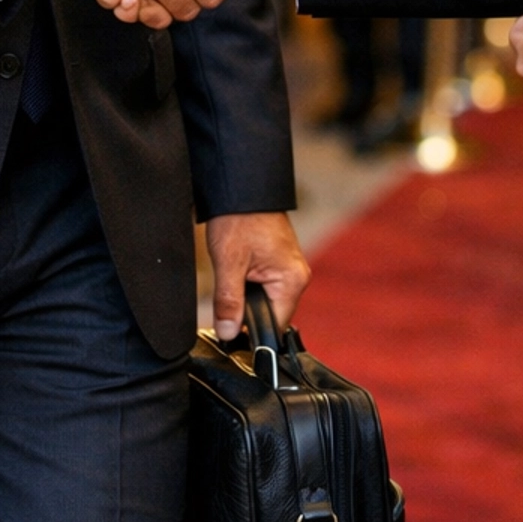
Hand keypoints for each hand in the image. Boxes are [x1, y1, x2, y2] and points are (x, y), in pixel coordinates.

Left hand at [205, 211, 309, 340]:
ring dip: (246, 297)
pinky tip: (237, 272)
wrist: (242, 187)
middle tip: (226, 299)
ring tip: (232, 278)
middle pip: (271, 314)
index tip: (230, 334)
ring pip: (265, 300)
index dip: (251, 332)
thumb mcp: (229, 263)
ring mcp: (288, 268)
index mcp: (292, 280)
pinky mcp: (278, 261)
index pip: (274, 326)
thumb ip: (229, 302)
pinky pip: (265, 285)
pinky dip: (249, 285)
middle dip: (247, 312)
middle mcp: (296, 276)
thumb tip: (228, 333)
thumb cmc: (240, 217)